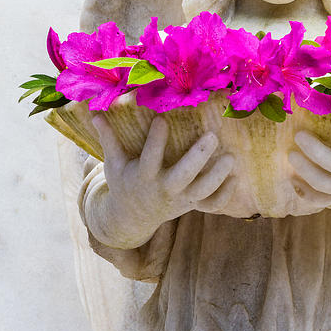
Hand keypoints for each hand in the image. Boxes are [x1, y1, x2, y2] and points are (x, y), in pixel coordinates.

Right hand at [89, 115, 234, 246]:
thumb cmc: (124, 182)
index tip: (162, 118)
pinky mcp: (192, 207)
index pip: (150, 158)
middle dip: (197, 158)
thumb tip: (94, 112)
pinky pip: (212, 205)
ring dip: (218, 176)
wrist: (132, 217)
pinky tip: (236, 177)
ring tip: (231, 157)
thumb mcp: (114, 164)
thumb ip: (108, 139)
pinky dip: (225, 194)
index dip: (156, 139)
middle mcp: (164, 189)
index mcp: (143, 177)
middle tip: (212, 136)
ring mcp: (181, 200)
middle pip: (183, 176)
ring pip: (202, 192)